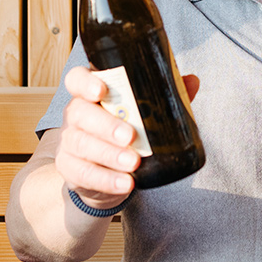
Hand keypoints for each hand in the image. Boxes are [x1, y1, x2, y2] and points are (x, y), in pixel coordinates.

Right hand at [53, 66, 198, 208]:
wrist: (106, 172)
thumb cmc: (124, 131)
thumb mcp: (141, 112)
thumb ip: (164, 95)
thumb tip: (192, 81)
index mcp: (89, 93)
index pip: (77, 79)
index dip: (85, 82)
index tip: (101, 90)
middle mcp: (75, 115)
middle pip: (80, 113)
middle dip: (106, 125)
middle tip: (130, 136)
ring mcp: (69, 142)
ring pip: (81, 144)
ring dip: (109, 155)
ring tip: (133, 162)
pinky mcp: (69, 169)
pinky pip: (84, 173)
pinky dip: (106, 179)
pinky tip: (125, 183)